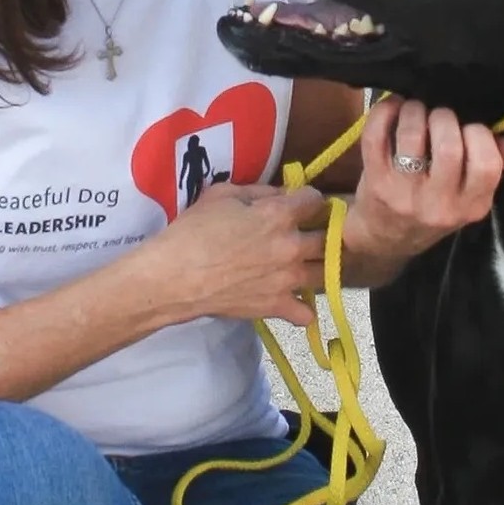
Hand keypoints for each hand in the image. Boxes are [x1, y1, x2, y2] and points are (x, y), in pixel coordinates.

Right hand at [139, 182, 330, 326]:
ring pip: (327, 273)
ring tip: (306, 264)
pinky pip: (307, 313)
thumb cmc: (192, 231)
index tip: (301, 203)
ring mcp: (288, 280)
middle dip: (323, 232)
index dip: (309, 199)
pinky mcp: (277, 307)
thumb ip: (258, 191)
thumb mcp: (222, 195)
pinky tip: (293, 300)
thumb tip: (281, 194)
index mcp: (279, 215)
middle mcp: (292, 246)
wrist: (174, 277)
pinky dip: (303, 308)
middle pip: (330, 237)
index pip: (316, 200)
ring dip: (320, 266)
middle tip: (308, 232)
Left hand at [339, 98, 503, 284]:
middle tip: (439, 115)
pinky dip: (385, 114)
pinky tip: (394, 109)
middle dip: (445, 118)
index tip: (468, 127)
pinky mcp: (375, 182)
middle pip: (449, 146)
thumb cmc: (433, 207)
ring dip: (416, 111)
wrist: (386, 240)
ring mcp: (404, 194)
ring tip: (417, 109)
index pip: (486, 164)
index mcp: (471, 205)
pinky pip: (376, 137)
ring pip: (413, 137)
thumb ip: (497, 165)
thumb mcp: (468, 196)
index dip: (479, 134)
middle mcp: (438, 204)